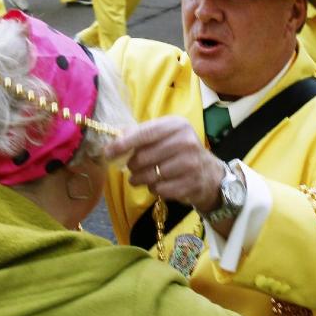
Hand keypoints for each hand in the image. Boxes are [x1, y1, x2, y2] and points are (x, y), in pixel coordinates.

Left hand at [104, 116, 224, 211]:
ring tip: (140, 177)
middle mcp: (186, 142)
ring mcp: (190, 164)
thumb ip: (140, 134)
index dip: (123, 144)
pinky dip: (153, 189)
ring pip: (150, 175)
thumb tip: (114, 138)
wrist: (208, 173)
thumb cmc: (178, 151)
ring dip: (140, 179)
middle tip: (131, 167)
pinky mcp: (191, 183)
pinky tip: (158, 184)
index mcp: (176, 125)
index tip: (108, 152)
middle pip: (144, 157)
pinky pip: (160, 190)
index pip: (144, 134)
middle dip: (132, 165)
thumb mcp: (164, 135)